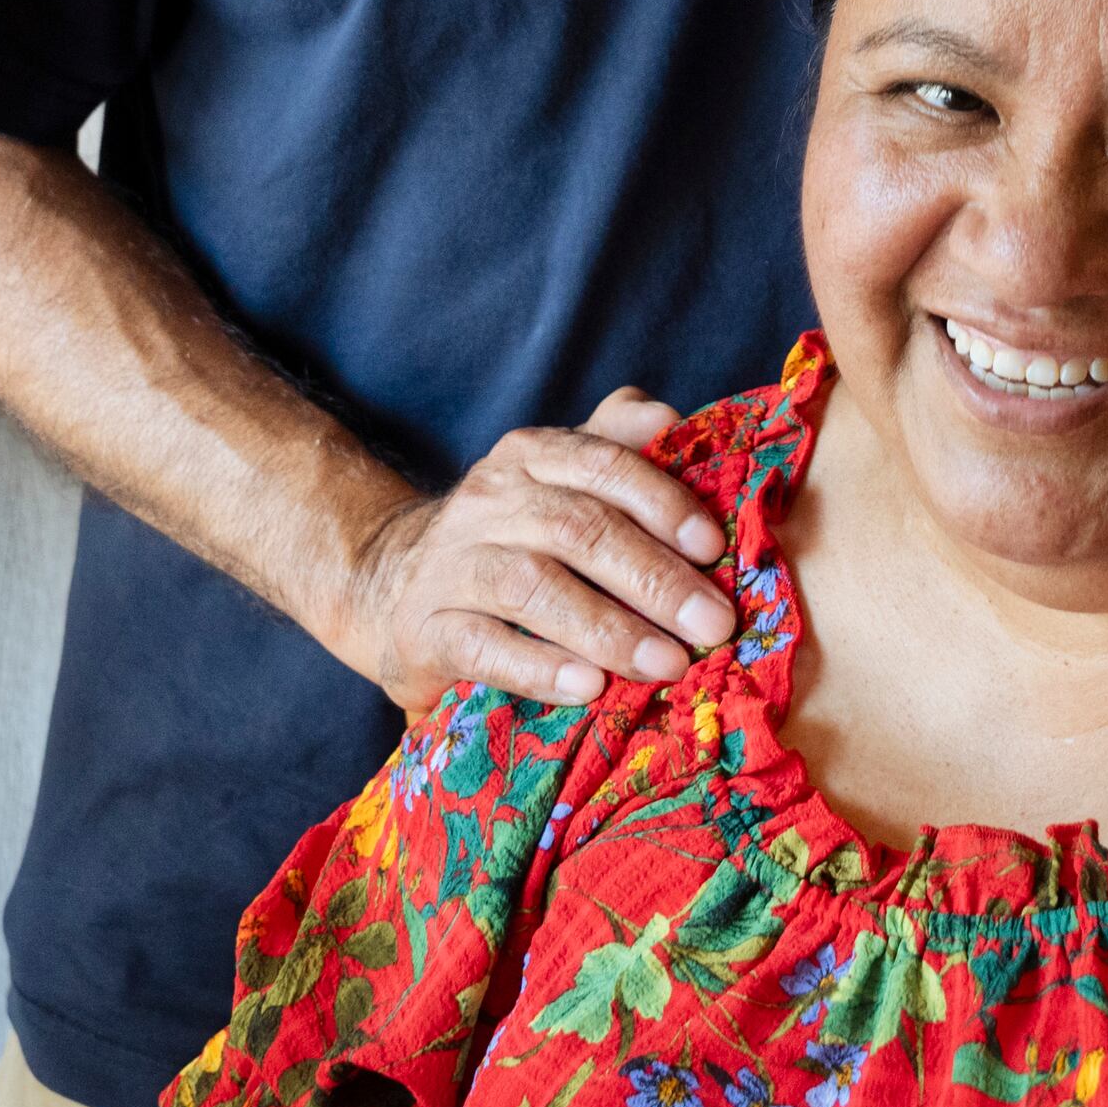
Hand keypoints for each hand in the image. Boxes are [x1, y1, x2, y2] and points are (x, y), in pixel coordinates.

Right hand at [332, 391, 735, 712]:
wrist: (393, 585)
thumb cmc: (511, 536)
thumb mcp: (561, 481)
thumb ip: (617, 444)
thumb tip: (672, 417)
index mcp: (531, 457)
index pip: (604, 464)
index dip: (663, 503)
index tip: (714, 548)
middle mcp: (488, 501)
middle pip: (578, 529)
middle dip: (655, 579)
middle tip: (713, 625)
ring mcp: (451, 565)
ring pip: (532, 587)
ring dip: (608, 629)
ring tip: (666, 664)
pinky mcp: (423, 630)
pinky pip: (482, 647)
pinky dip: (539, 668)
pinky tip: (589, 688)